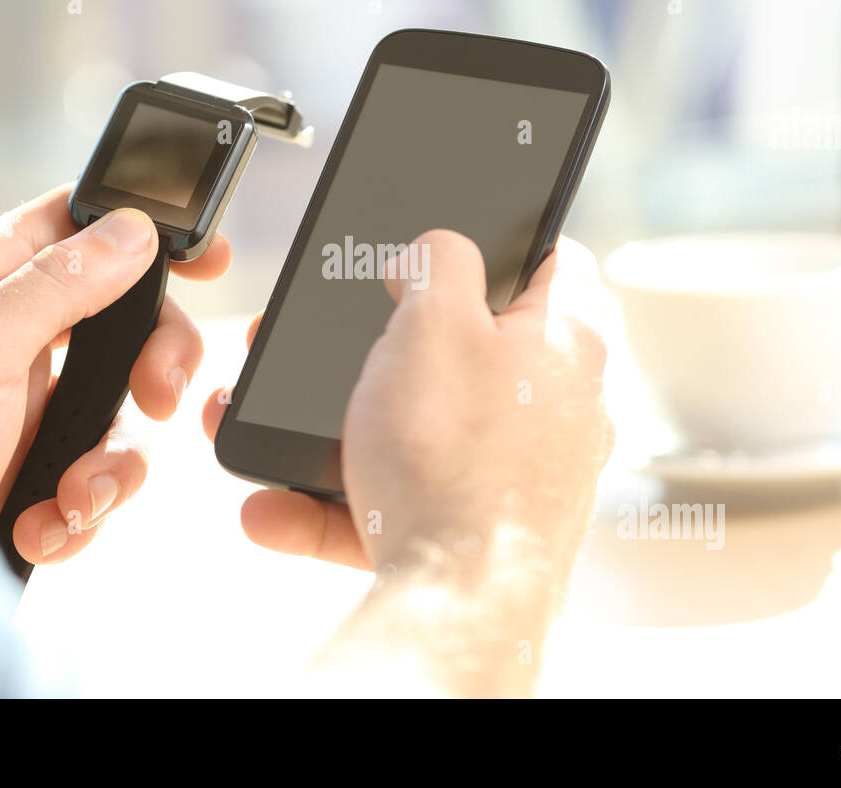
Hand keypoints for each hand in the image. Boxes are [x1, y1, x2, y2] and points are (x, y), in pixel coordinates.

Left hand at [0, 184, 229, 565]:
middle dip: (155, 365)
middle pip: (127, 324)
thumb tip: (133, 231)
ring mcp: (30, 405)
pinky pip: (101, 475)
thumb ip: (59, 283)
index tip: (206, 258)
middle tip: (162, 393)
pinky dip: (84, 509)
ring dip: (114, 463)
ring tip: (76, 496)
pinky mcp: (39, 468)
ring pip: (124, 411)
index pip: (80, 228)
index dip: (145, 234)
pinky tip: (46, 523)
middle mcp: (15, 338)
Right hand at [202, 230, 612, 578]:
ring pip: (420, 432)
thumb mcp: (433, 320)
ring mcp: (517, 477)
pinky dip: (338, 502)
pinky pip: (400, 502)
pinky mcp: (476, 534)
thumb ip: (436, 262)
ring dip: (340, 430)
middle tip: (333, 343)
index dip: (502, 238)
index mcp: (566, 342)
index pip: (553, 262)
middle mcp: (557, 410)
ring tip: (274, 426)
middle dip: (385, 345)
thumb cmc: (456, 456)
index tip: (447, 244)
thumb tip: (436, 252)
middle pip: (469, 349)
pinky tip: (274, 508)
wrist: (456, 603)